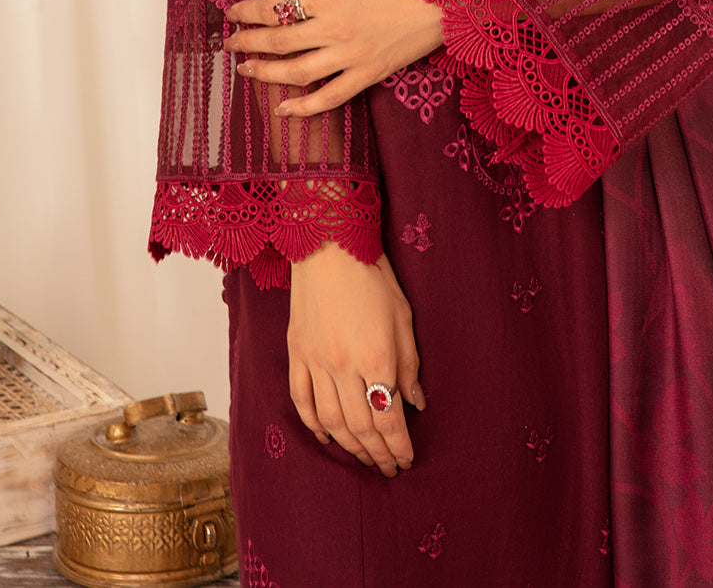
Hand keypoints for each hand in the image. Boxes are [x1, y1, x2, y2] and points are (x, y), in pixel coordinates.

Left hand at [225, 0, 442, 117]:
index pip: (272, 5)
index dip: (246, 10)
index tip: (232, 12)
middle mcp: (332, 27)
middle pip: (276, 40)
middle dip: (246, 42)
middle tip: (230, 43)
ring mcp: (350, 54)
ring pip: (295, 72)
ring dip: (263, 73)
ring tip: (245, 70)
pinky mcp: (369, 74)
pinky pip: (330, 97)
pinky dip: (303, 107)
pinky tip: (283, 109)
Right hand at [289, 238, 425, 474]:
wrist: (329, 245)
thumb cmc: (373, 275)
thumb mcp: (403, 317)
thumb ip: (409, 364)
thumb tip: (416, 402)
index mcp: (376, 357)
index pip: (389, 418)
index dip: (399, 445)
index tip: (406, 460)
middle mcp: (344, 366)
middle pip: (361, 427)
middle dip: (377, 453)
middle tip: (388, 467)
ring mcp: (316, 361)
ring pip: (331, 421)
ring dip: (349, 446)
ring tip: (364, 457)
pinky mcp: (297, 353)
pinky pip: (301, 400)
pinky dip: (313, 425)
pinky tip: (326, 437)